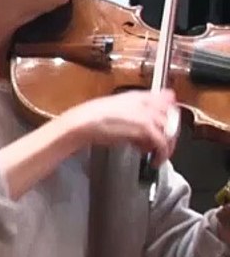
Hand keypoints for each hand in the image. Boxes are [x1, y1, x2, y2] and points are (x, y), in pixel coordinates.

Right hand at [61, 89, 177, 165]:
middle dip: (171, 133)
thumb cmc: (92, 118)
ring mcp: (146, 114)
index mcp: (137, 95)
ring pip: (170, 130)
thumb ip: (134, 112)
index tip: (170, 123)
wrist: (83, 123)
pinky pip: (163, 143)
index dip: (172, 111)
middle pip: (172, 116)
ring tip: (157, 154)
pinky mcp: (145, 128)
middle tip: (164, 145)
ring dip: (167, 145)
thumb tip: (147, 125)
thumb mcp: (116, 109)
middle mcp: (145, 102)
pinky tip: (154, 160)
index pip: (167, 98)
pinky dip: (162, 154)